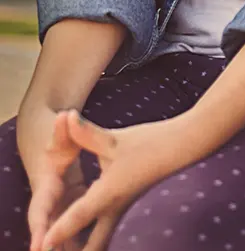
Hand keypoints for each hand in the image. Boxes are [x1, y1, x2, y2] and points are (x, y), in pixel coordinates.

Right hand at [26, 112, 86, 250]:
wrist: (46, 138)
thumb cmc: (54, 137)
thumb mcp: (59, 136)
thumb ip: (63, 129)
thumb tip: (64, 115)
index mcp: (46, 186)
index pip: (41, 211)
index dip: (41, 230)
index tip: (40, 247)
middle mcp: (51, 199)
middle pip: (52, 229)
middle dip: (55, 247)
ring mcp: (62, 202)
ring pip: (65, 230)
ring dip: (69, 246)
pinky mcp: (73, 200)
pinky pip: (77, 224)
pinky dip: (82, 238)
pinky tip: (96, 249)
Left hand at [41, 111, 192, 250]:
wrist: (183, 144)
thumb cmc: (150, 142)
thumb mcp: (114, 139)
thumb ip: (86, 133)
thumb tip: (65, 117)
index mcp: (107, 193)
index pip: (78, 217)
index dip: (58, 232)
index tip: (42, 246)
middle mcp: (114, 208)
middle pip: (93, 246)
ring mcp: (123, 209)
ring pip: (101, 240)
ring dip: (85, 248)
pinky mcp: (128, 204)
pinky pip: (107, 231)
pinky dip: (93, 239)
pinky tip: (84, 237)